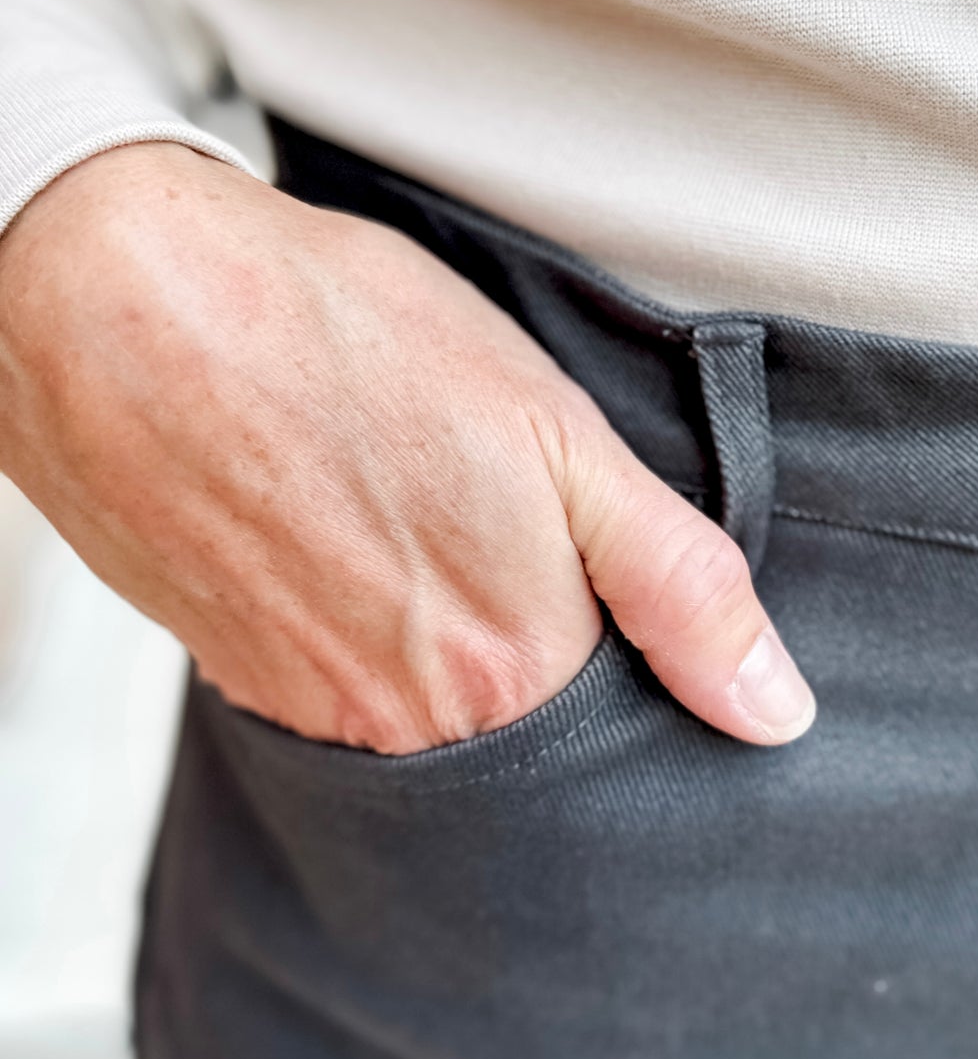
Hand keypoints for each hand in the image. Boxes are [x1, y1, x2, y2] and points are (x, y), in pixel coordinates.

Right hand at [0, 144, 814, 753]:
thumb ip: (680, 586)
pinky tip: (361, 550)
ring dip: (450, 659)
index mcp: (513, 670)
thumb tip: (776, 714)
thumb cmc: (346, 340)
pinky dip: (369, 644)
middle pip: (524, 753)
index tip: (621, 614)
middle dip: (546, 677)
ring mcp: (312, 710)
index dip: (646, 688)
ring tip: (435, 541)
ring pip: (429, 728)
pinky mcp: (237, 677)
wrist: (121, 305)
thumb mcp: (561, 436)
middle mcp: (410, 725)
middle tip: (513, 553)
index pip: (624, 749)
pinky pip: (339, 700)